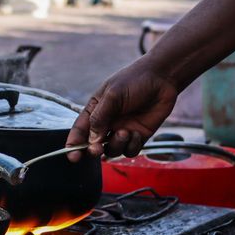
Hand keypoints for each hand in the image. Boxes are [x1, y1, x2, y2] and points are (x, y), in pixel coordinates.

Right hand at [66, 58, 180, 160]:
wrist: (162, 78)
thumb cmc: (134, 80)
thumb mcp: (113, 95)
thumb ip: (100, 117)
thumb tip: (91, 140)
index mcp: (95, 110)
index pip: (80, 130)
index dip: (74, 144)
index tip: (72, 156)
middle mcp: (107, 122)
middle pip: (94, 145)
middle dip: (93, 150)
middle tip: (97, 149)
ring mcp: (122, 130)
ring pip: (112, 150)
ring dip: (116, 145)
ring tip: (125, 132)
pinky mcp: (138, 136)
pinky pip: (129, 150)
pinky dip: (132, 145)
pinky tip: (137, 133)